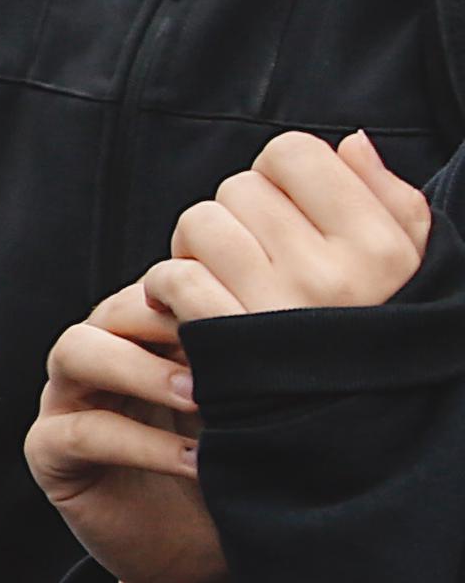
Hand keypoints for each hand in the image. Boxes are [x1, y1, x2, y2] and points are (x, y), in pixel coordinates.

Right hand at [30, 279, 235, 582]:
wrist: (200, 555)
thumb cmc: (233, 469)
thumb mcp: (249, 407)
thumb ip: (252, 363)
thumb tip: (305, 317)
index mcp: (144, 335)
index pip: (157, 287)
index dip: (199, 292)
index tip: (258, 314)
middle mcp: (99, 357)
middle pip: (112, 309)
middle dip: (168, 323)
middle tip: (227, 351)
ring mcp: (66, 402)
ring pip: (76, 351)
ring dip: (139, 369)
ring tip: (200, 397)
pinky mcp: (50, 453)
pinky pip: (79, 432)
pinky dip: (139, 443)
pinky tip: (194, 459)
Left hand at [156, 129, 433, 323]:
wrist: (359, 440)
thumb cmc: (382, 335)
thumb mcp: (414, 266)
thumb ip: (388, 197)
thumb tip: (351, 142)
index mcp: (378, 244)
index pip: (293, 153)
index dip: (279, 174)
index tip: (287, 211)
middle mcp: (328, 272)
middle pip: (238, 187)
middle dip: (236, 213)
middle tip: (252, 250)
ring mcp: (274, 307)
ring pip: (199, 224)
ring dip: (198, 247)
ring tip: (224, 277)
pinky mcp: (224, 340)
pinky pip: (172, 277)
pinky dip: (168, 287)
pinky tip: (191, 307)